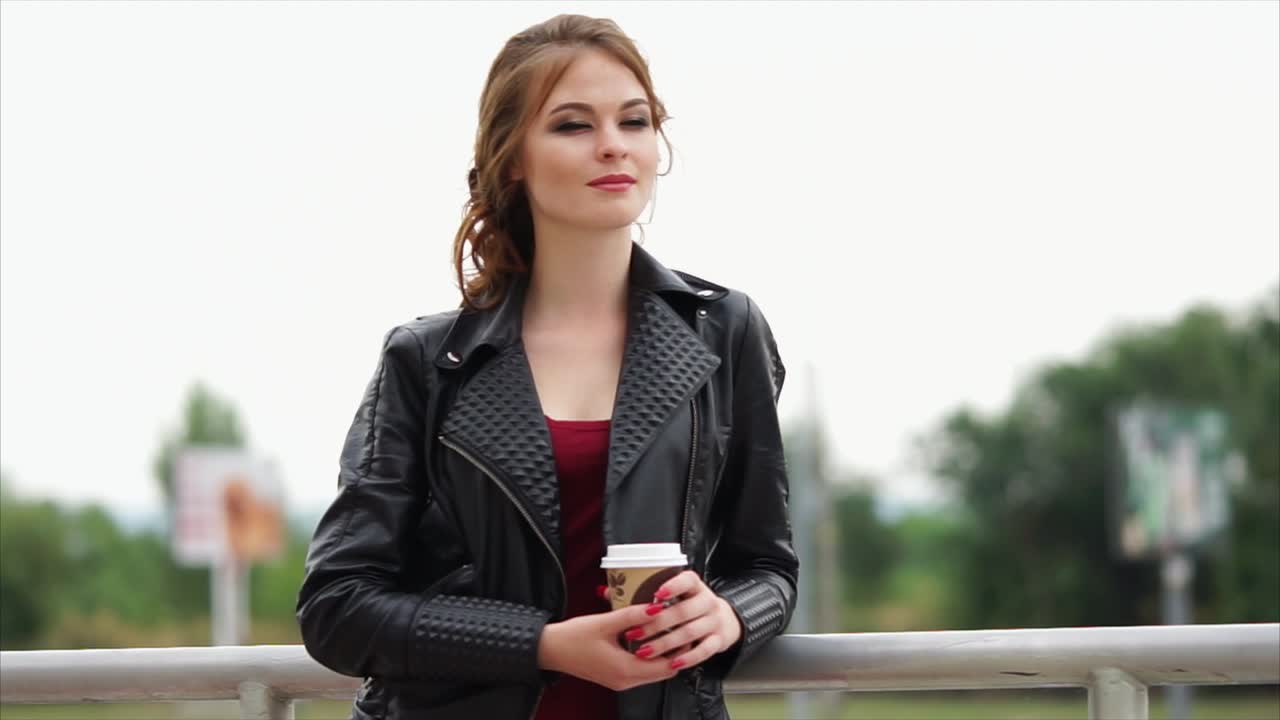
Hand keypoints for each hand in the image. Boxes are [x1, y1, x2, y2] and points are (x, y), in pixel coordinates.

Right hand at [536, 603, 680, 690]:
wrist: (550, 651)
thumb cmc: (573, 637)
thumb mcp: (604, 622)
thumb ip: (632, 615)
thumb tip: (657, 606)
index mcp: (625, 670)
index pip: (666, 666)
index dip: (681, 650)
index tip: (688, 629)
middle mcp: (625, 681)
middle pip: (663, 671)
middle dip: (675, 652)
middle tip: (682, 628)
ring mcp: (620, 681)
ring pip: (653, 672)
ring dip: (662, 655)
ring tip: (669, 630)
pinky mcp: (615, 677)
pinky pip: (641, 670)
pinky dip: (650, 657)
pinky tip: (650, 638)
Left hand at [630, 570, 742, 670]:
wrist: (725, 620)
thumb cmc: (690, 605)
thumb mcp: (677, 594)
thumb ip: (645, 593)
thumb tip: (607, 592)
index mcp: (695, 585)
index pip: (688, 580)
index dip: (673, 586)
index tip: (656, 594)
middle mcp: (707, 601)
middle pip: (683, 611)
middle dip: (657, 624)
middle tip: (634, 634)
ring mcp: (715, 621)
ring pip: (689, 633)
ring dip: (665, 643)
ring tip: (644, 651)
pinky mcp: (719, 640)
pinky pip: (704, 650)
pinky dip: (688, 657)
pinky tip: (672, 663)